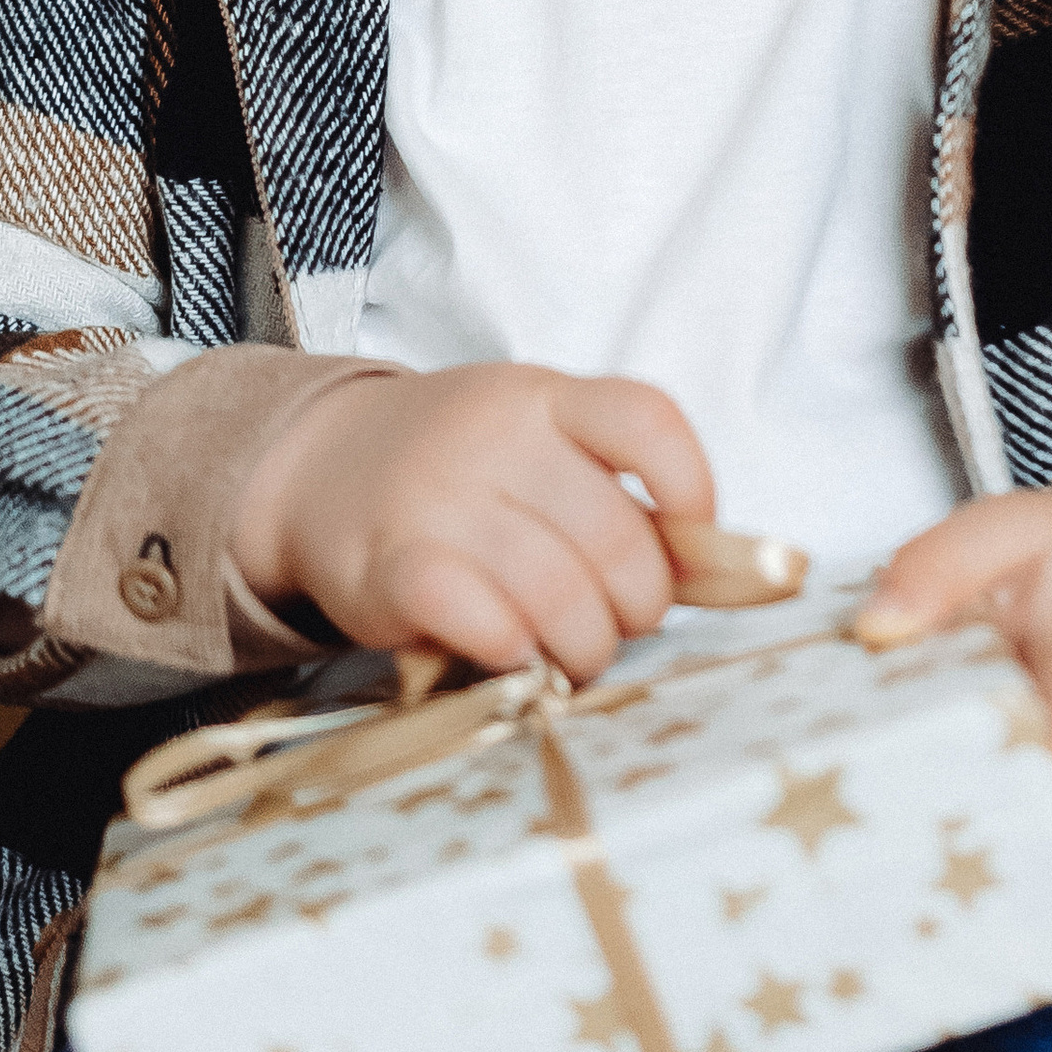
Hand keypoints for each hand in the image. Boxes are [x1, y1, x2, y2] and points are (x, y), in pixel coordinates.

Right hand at [228, 363, 715, 683]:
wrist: (316, 470)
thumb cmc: (460, 472)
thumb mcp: (538, 449)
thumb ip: (619, 497)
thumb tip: (735, 570)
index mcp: (546, 398)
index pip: (648, 422)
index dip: (693, 491)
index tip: (688, 543)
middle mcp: (496, 436)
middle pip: (617, 537)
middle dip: (638, 606)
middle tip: (617, 624)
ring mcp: (439, 498)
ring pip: (559, 593)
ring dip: (585, 646)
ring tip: (571, 653)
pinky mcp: (391, 566)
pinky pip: (483, 622)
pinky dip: (515, 652)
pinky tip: (512, 653)